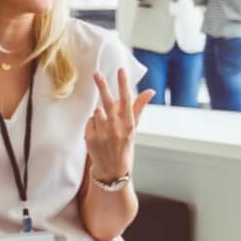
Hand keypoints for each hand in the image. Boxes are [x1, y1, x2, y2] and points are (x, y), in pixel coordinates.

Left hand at [86, 68, 151, 182]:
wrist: (113, 169)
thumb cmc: (124, 145)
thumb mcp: (134, 127)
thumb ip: (139, 107)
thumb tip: (150, 91)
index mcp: (129, 124)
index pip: (127, 100)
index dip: (124, 84)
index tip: (121, 70)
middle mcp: (117, 129)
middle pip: (108, 102)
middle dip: (102, 86)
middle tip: (96, 73)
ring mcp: (103, 134)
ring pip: (97, 111)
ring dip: (100, 114)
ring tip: (105, 125)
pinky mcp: (91, 138)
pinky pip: (90, 121)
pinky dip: (93, 124)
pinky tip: (98, 134)